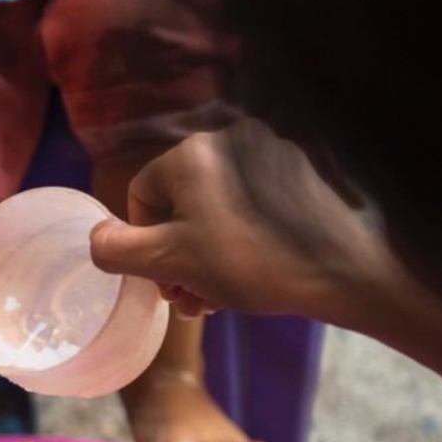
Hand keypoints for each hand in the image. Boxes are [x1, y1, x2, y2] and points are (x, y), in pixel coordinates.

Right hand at [89, 117, 386, 320]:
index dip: (144, 245)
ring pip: (217, 208)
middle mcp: (229, 141)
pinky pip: (251, 205)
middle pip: (181, 203)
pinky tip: (252, 276)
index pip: (142, 195)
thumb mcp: (169, 262)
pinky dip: (242, 238)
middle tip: (189, 300)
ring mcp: (270, 154)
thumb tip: (98, 238)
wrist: (344, 271)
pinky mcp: (301, 173)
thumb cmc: (249, 263)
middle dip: (178, 257)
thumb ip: (118, 249)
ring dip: (206, 255)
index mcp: (191, 153)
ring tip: (216, 298)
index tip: (165, 285)